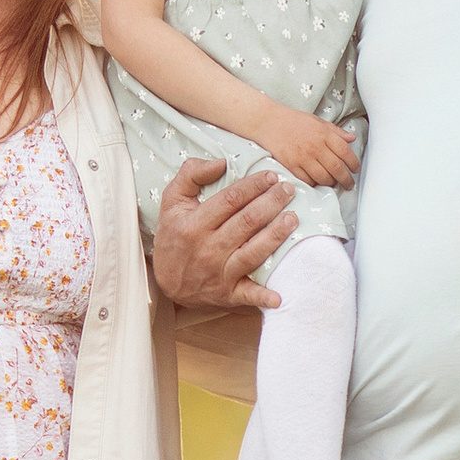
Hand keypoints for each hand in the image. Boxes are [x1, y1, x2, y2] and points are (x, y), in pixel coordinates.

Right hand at [154, 157, 295, 309]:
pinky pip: (248, 295)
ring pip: (254, 252)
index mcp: (194, 224)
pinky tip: (280, 296)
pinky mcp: (228, 294)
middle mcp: (207, 248)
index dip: (254, 186)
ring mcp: (219, 273)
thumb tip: (221, 162)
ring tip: (293, 218)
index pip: (230, 200)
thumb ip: (191, 175)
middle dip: (272, 203)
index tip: (271, 176)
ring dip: (277, 235)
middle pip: (247, 222)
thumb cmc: (174, 236)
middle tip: (289, 189)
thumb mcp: (172, 202)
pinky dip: (264, 297)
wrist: (166, 283)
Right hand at [259, 105, 359, 191]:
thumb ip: (335, 131)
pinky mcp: (291, 166)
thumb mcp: (317, 121)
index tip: (355, 169)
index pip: (345, 152)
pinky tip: (317, 182)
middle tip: (349, 184)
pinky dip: (314, 184)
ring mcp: (303, 157)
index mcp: (323, 134)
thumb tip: (352, 138)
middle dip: (346, 179)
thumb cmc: (293, 121)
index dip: (354, 163)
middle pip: (337, 168)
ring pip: (323, 177)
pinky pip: (307, 181)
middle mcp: (315, 146)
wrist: (268, 122)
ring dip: (331, 183)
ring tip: (334, 183)